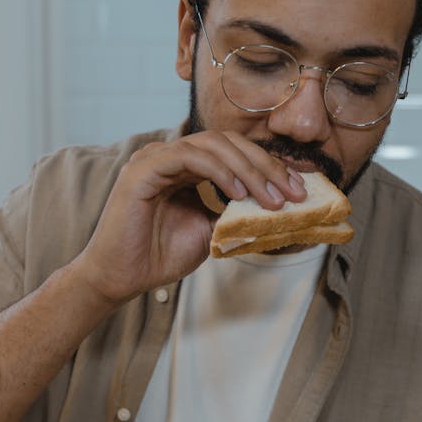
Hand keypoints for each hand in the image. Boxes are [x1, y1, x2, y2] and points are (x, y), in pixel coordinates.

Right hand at [72, 131, 306, 303]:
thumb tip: (277, 207)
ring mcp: (156, 158)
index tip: (298, 190)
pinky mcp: (143, 169)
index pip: (235, 153)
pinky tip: (236, 192)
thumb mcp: (211, 231)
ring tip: (270, 197)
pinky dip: (217, 170)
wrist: (122, 277)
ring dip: (248, 169)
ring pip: (213, 145)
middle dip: (266, 166)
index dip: (269, 167)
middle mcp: (172, 156)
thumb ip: (235, 213)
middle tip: (293, 192)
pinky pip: (188, 156)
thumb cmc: (160, 256)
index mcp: (188, 167)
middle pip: (229, 143)